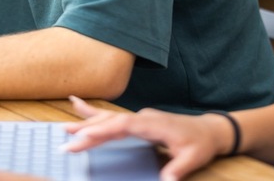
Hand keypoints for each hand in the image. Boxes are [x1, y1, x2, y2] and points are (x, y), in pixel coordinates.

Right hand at [64, 96, 228, 180]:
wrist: (208, 130)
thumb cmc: (199, 144)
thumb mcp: (192, 158)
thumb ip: (177, 169)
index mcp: (153, 123)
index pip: (123, 126)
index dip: (102, 131)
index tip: (84, 139)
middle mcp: (142, 117)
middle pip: (110, 121)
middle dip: (87, 131)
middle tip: (65, 140)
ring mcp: (139, 117)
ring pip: (108, 118)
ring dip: (86, 122)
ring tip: (64, 127)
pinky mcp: (137, 121)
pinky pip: (112, 117)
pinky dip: (94, 112)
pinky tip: (77, 105)